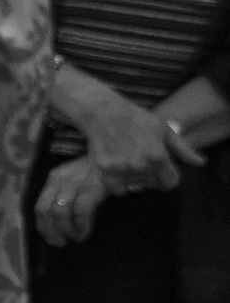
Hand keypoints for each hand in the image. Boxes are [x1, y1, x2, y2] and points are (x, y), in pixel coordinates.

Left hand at [35, 157, 110, 245]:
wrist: (116, 160)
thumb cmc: (95, 175)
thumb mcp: (73, 182)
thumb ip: (62, 197)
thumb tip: (55, 225)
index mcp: (54, 179)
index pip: (39, 205)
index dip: (42, 226)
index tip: (49, 239)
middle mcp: (60, 180)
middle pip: (45, 210)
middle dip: (51, 230)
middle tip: (60, 243)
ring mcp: (75, 184)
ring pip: (60, 212)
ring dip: (66, 229)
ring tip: (74, 237)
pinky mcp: (91, 189)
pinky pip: (80, 212)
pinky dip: (81, 226)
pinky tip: (84, 233)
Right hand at [80, 92, 202, 193]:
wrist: (103, 112)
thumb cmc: (136, 118)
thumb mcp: (164, 129)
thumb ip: (183, 149)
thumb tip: (201, 163)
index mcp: (158, 157)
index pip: (170, 183)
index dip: (166, 176)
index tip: (158, 169)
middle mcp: (140, 166)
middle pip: (152, 185)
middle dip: (149, 176)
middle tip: (140, 160)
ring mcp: (121, 170)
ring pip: (134, 187)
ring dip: (133, 179)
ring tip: (127, 162)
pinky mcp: (104, 172)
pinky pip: (117, 190)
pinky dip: (117, 184)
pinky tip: (116, 169)